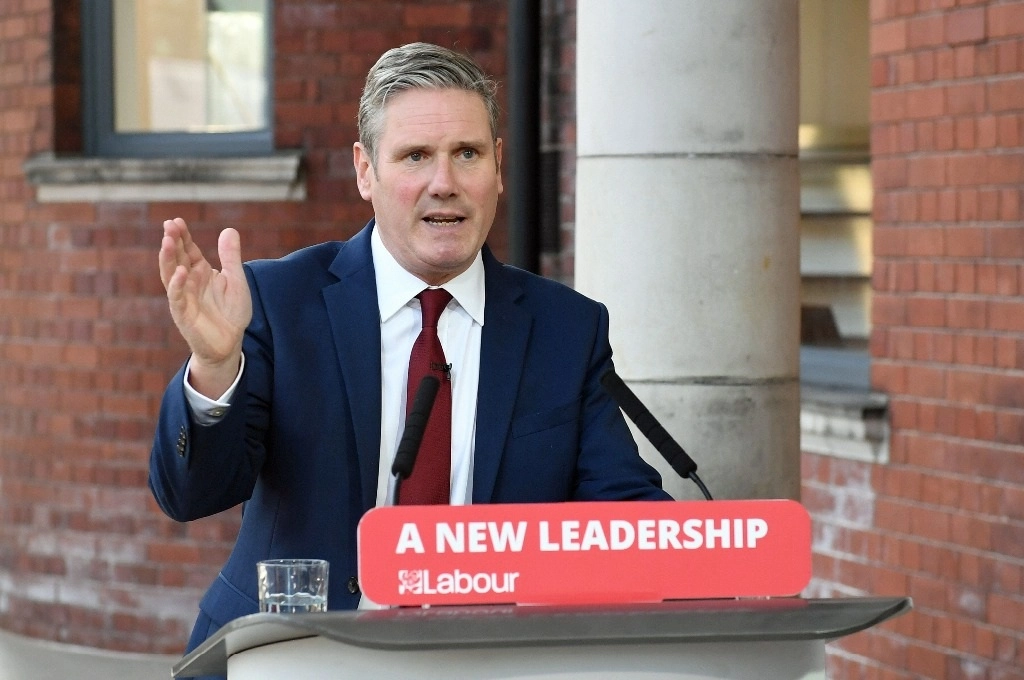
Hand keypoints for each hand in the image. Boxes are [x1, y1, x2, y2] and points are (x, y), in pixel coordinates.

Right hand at [159, 218, 252, 397]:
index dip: (183, 236)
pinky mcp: (183, 313)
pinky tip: (180, 271)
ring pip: (170, 274)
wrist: (230, 342)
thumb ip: (231, 257)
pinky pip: (177, 297)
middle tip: (169, 225)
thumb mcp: (236, 280)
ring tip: (168, 242)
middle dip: (173, 241)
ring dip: (168, 258)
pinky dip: (177, 284)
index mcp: (200, 271)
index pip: (188, 249)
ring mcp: (183, 296)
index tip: (177, 221)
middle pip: (177, 258)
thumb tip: (229, 229)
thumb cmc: (231, 312)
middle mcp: (188, 281)